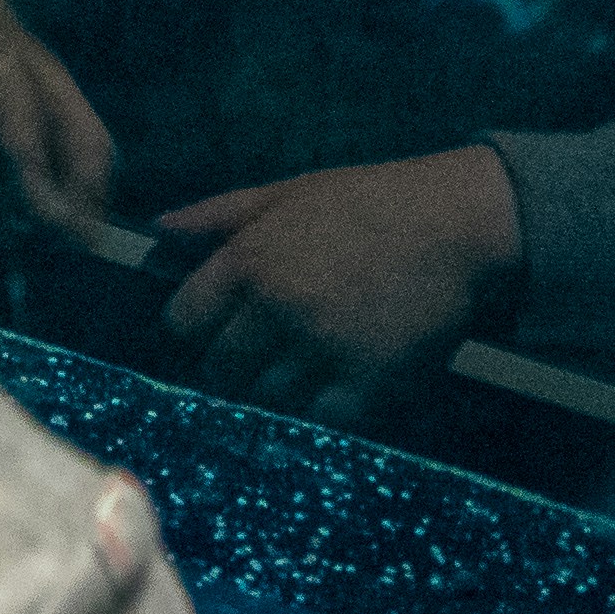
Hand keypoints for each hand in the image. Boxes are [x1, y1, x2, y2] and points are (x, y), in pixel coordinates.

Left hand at [153, 147, 522, 419]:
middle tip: (258, 358)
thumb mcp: (286, 193)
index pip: (183, 321)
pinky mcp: (368, 383)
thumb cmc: (368, 202)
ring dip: (275, 391)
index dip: (194, 329)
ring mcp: (322, 350)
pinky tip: (335, 387)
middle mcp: (278, 309)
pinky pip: (320, 420)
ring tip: (300, 370)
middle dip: (231, 367)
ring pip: (266, 399)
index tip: (214, 330)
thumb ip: (219, 215)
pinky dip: (321, 411)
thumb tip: (158, 230)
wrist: (456, 226)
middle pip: (220, 370)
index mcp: (250, 260)